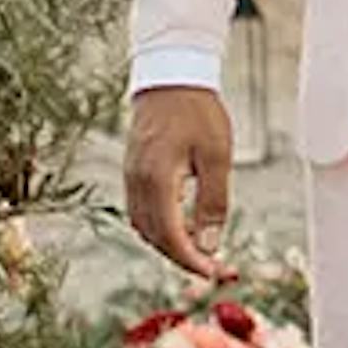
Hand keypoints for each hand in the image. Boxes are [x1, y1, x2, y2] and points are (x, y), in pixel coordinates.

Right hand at [125, 83, 231, 278]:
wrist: (172, 74)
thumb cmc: (197, 111)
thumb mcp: (217, 157)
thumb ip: (213, 203)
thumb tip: (209, 244)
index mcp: (157, 180)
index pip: (170, 237)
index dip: (191, 261)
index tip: (214, 273)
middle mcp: (137, 182)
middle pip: (154, 237)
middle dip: (182, 256)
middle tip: (212, 266)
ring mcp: (131, 176)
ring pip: (144, 226)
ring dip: (169, 242)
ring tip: (200, 246)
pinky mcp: (132, 169)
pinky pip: (141, 210)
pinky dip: (160, 225)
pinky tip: (183, 222)